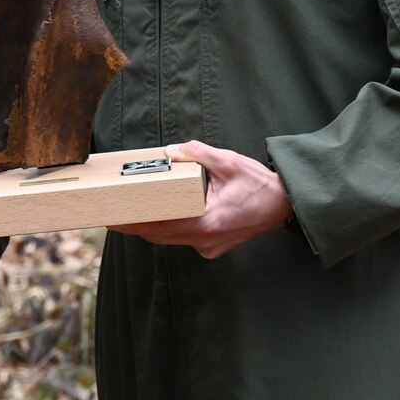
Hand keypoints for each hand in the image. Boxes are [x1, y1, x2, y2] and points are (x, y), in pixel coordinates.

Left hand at [111, 140, 292, 258]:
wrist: (286, 205)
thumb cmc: (259, 184)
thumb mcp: (228, 161)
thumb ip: (197, 153)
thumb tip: (169, 151)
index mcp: (208, 222)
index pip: (161, 227)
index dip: (135, 224)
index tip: (114, 220)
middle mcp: (207, 240)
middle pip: (161, 237)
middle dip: (137, 226)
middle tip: (113, 215)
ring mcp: (210, 247)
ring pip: (171, 240)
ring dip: (153, 228)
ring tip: (129, 214)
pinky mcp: (214, 247)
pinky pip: (184, 239)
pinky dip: (171, 229)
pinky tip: (159, 215)